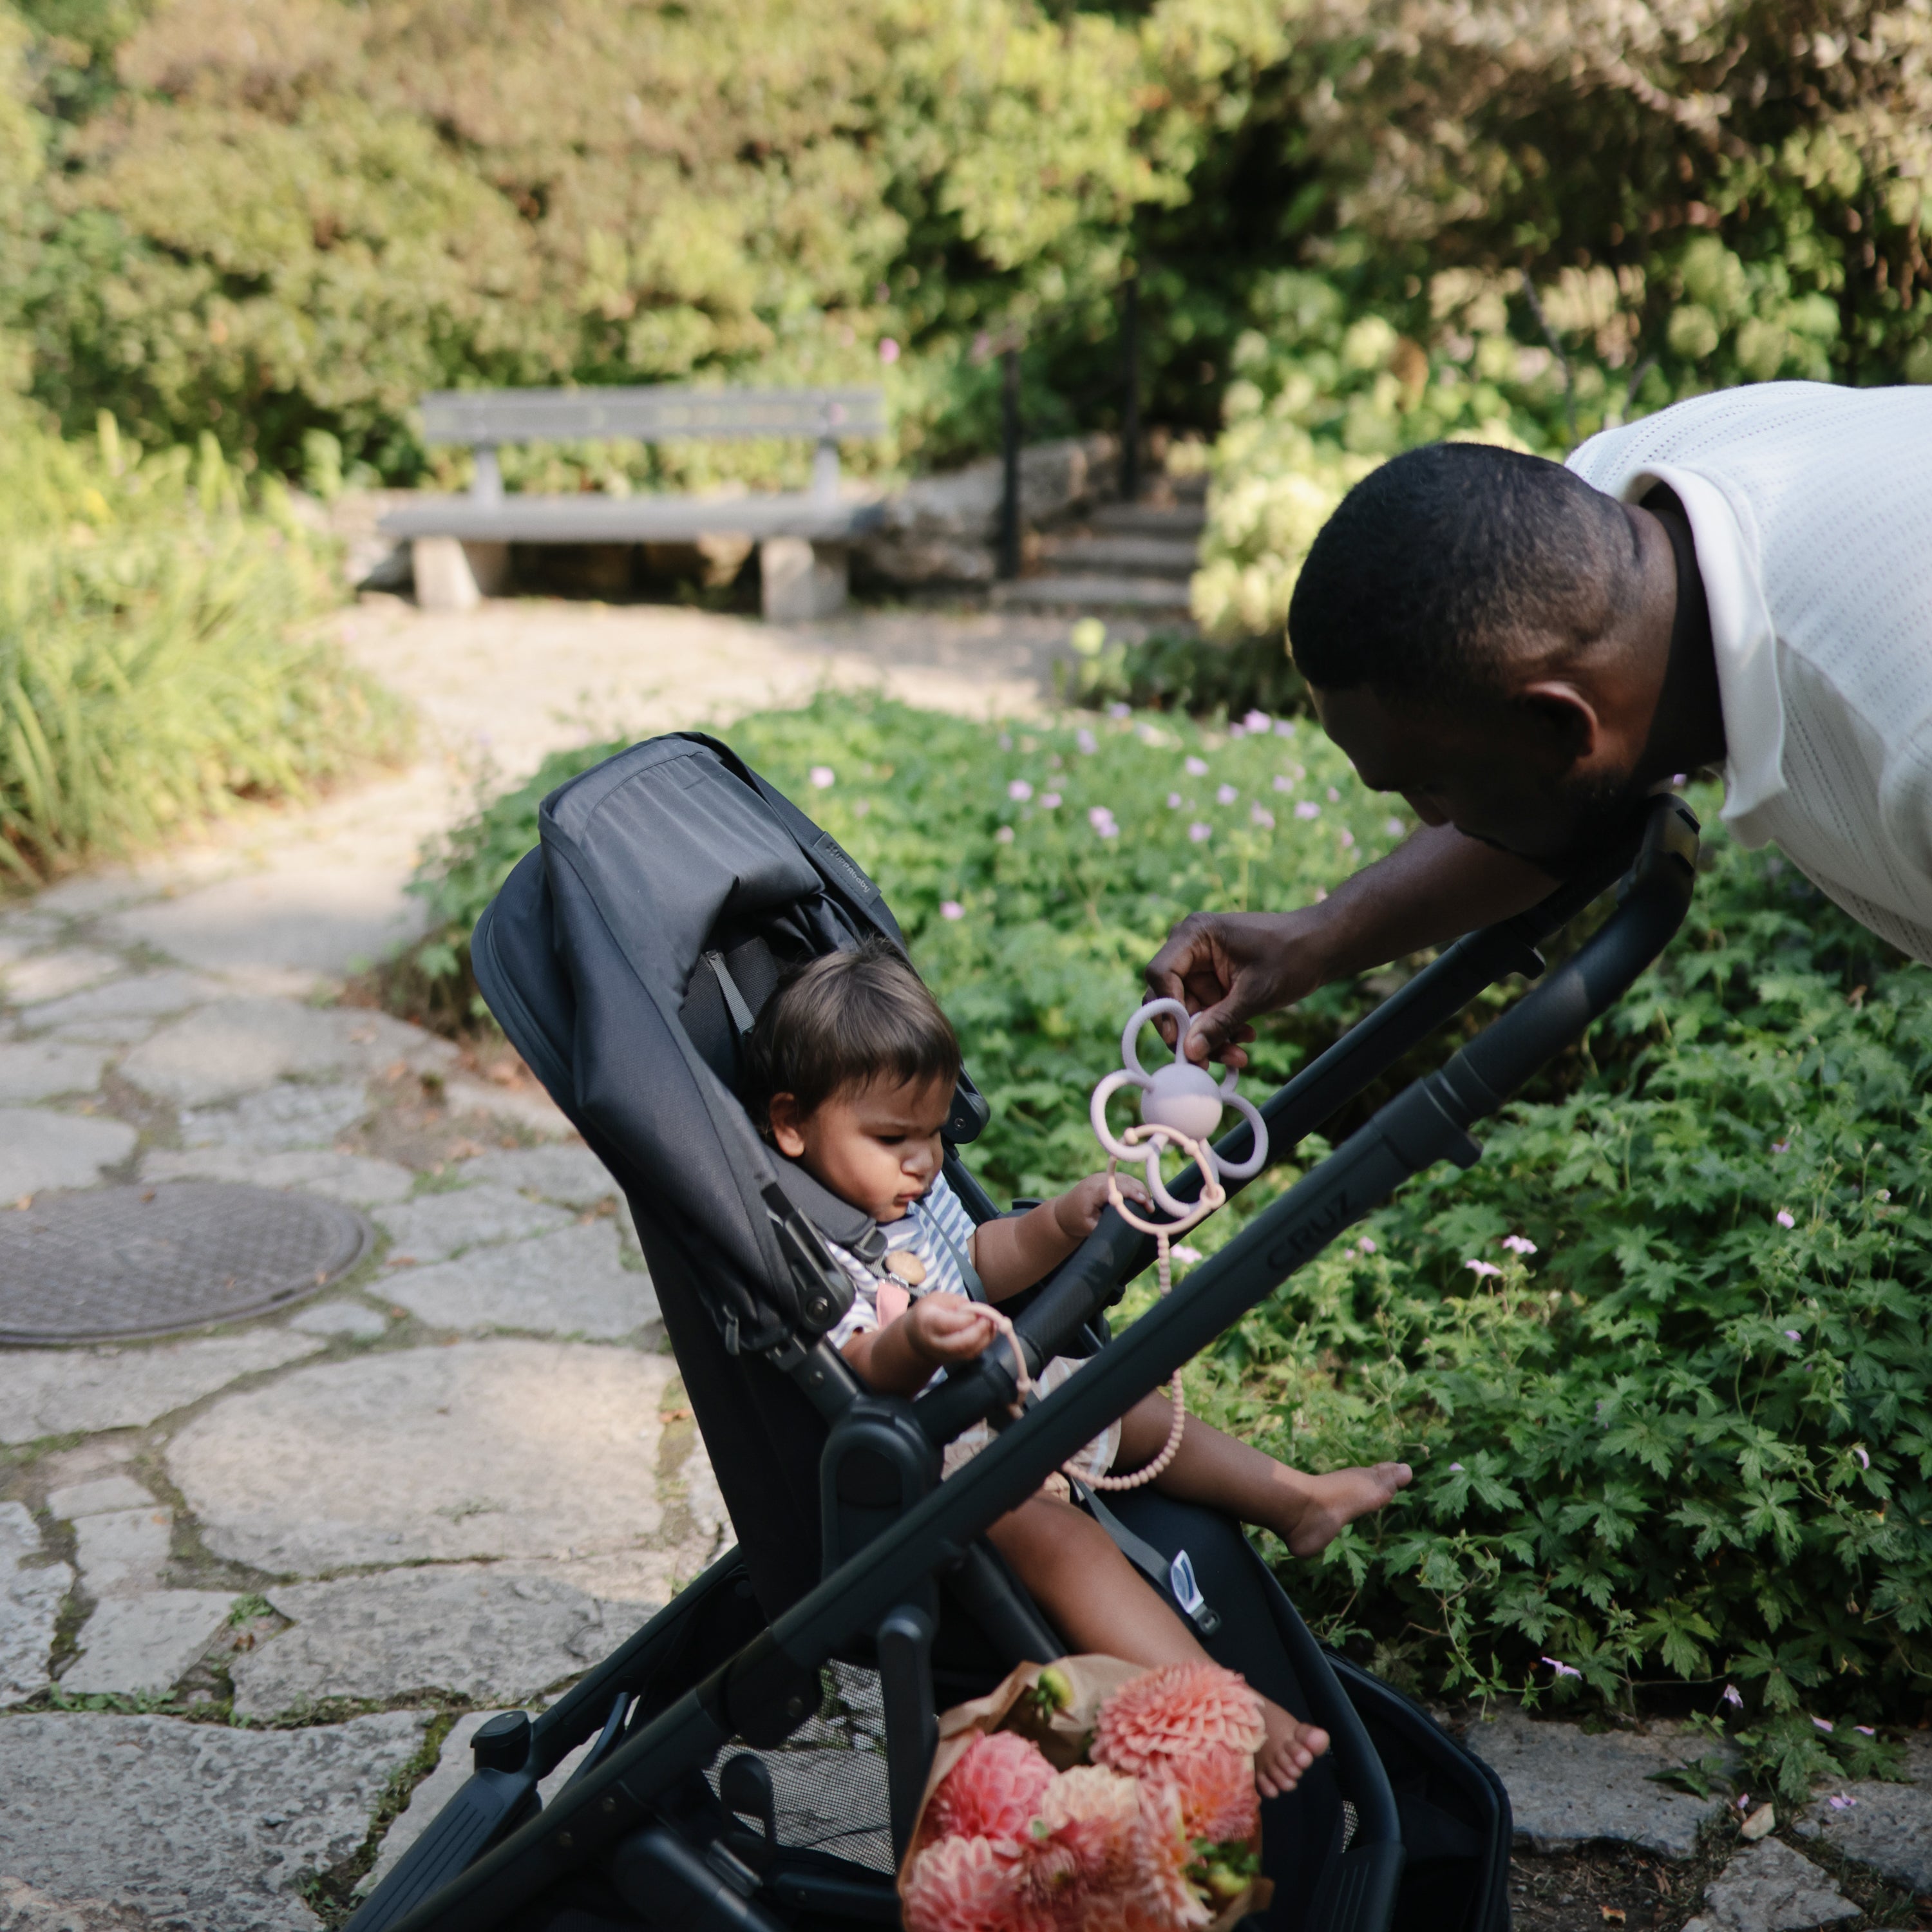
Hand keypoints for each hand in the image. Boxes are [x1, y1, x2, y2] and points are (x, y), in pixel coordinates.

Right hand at [902, 1292, 998, 1366]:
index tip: (976, 1310)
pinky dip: (984, 1343)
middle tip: (989, 1318)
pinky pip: (973, 1354)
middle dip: (979, 1330)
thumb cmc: (927, 1314)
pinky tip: (989, 1331)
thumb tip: (974, 1310)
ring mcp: (945, 1354)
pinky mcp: (955, 1360)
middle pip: (960, 1343)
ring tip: (992, 1323)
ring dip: (986, 1337)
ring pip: (969, 1352)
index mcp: (928, 1323)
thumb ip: (955, 1301)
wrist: (916, 1339)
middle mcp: (936, 1343)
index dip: (966, 1318)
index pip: (948, 1325)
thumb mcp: (936, 1299)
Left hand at [1052, 1171, 1148, 1241]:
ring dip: (1139, 1189)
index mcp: (1093, 1191)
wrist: (1063, 1212)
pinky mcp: (1106, 1177)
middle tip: (1150, 1208)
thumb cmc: (1076, 1221)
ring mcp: (1102, 1176)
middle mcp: (1098, 1179)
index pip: (1117, 1187)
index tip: (1145, 1203)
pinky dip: (1134, 1187)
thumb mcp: (1090, 1227)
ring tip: (1148, 1205)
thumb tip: (1127, 1224)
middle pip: (1125, 1180)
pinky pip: (1124, 1179)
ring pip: (1127, 1178)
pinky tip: (1142, 1198)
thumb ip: (1107, 1224)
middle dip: (1140, 1192)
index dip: (1133, 1193)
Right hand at [1143, 908, 1329, 1067]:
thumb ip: (1219, 1022)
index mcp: (1195, 935)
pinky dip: (1220, 1028)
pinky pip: (1205, 1011)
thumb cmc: (1293, 955)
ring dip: (1209, 1036)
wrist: (1323, 947)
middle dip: (1189, 1031)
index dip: (1165, 1009)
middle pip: (1168, 998)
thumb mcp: (1255, 994)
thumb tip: (1189, 1051)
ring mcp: (1202, 966)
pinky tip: (1245, 1036)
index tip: (1180, 1039)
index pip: (1160, 973)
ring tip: (1238, 1054)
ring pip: (1187, 1011)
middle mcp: (1191, 947)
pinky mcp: (1213, 981)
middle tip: (1206, 1061)